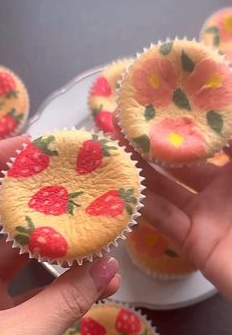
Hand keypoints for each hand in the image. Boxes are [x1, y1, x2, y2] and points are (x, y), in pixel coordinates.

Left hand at [0, 136, 119, 334]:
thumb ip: (63, 305)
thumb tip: (109, 270)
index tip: (32, 146)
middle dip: (35, 197)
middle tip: (69, 176)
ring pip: (15, 250)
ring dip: (54, 241)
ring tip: (89, 223)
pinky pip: (25, 280)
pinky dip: (54, 276)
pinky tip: (87, 273)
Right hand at [114, 114, 231, 301]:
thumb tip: (223, 93)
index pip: (209, 139)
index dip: (186, 121)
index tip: (162, 101)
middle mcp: (222, 189)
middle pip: (182, 163)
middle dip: (155, 145)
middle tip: (126, 124)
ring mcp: (207, 215)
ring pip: (167, 189)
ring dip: (141, 171)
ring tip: (114, 149)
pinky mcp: (194, 241)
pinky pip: (164, 220)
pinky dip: (142, 205)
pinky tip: (121, 186)